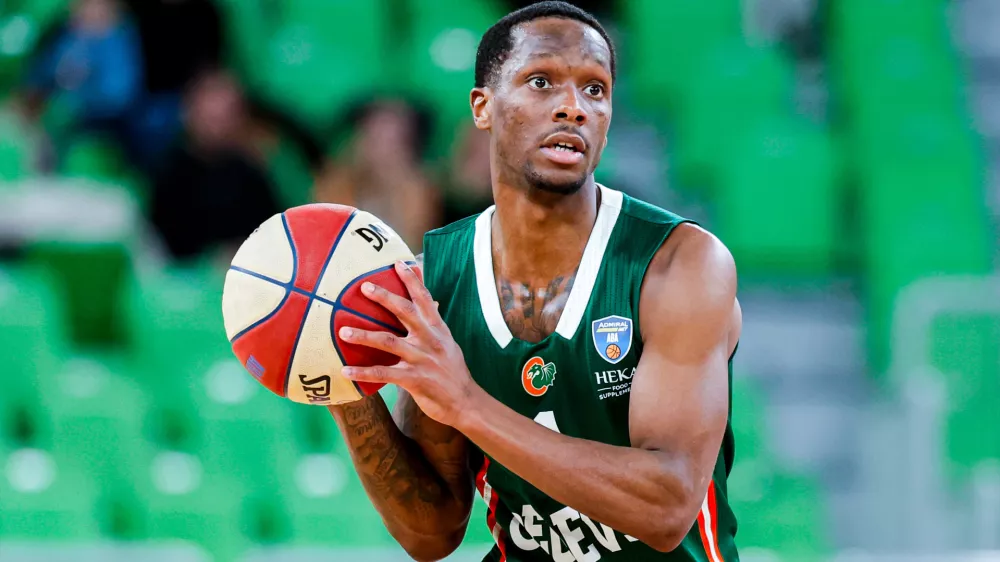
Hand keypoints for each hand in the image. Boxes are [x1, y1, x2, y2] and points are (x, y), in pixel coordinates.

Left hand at [338, 261, 477, 427]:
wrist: (465, 402)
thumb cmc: (453, 371)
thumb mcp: (448, 343)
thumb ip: (435, 324)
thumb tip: (432, 301)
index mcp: (438, 329)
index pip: (425, 299)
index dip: (412, 280)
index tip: (399, 263)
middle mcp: (430, 340)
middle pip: (405, 312)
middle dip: (384, 297)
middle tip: (365, 286)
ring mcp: (422, 360)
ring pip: (388, 342)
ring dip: (364, 336)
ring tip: (343, 331)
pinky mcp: (415, 380)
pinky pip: (383, 374)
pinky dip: (363, 372)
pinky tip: (345, 370)